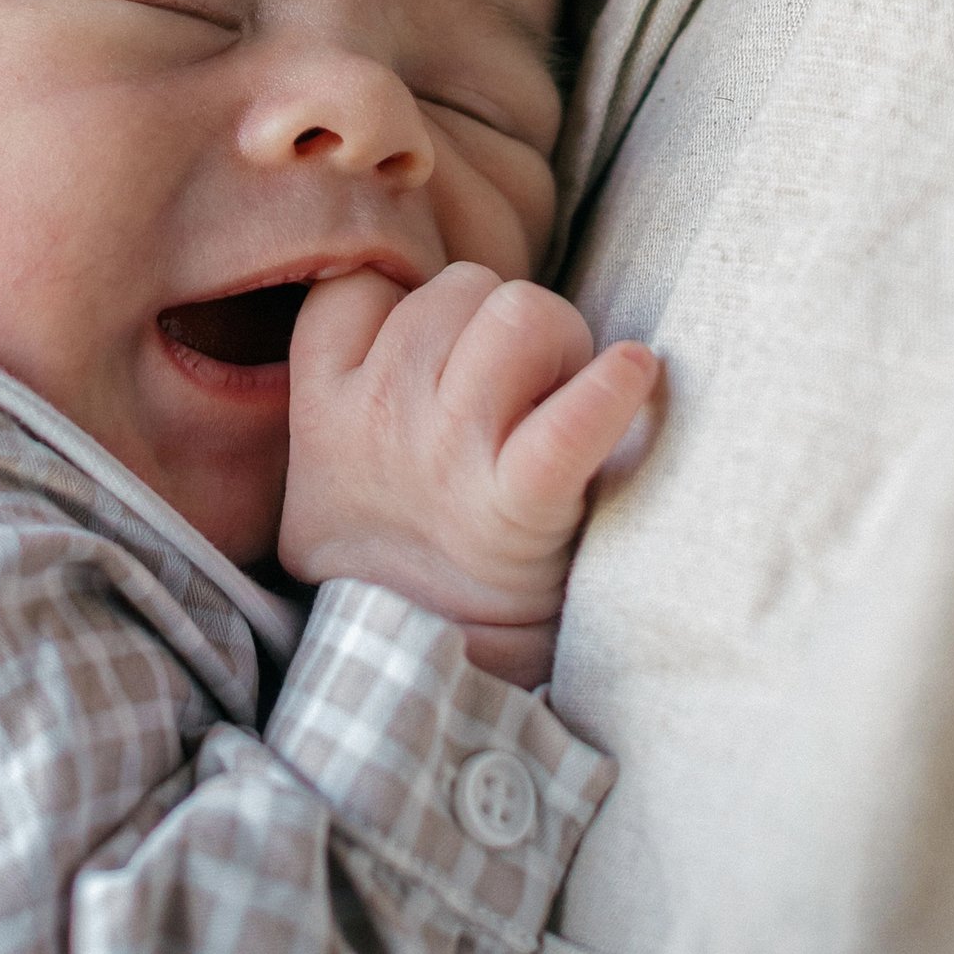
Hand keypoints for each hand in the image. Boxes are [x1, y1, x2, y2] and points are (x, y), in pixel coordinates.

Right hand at [280, 264, 659, 684]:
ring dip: (558, 340)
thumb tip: (398, 293)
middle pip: (465, 287)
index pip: (366, 283)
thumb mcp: (320, 464)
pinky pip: (571, 418)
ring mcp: (445, 456)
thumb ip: (344, 377)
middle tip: (524, 383)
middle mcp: (379, 414)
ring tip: (561, 393)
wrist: (412, 670)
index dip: (422, 303)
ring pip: (519, 312)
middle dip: (507, 320)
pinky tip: (633, 374)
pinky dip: (613, 389)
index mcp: (324, 400)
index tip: (452, 348)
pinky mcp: (516, 505)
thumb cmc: (388, 551)